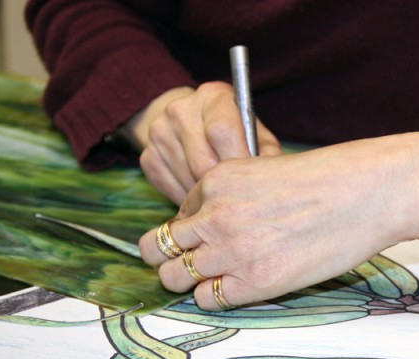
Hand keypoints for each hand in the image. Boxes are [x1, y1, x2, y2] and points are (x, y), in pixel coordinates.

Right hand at [119, 83, 281, 203]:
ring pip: (188, 180)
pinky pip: (172, 189)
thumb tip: (270, 184)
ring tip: (223, 199)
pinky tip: (203, 198)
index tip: (249, 180)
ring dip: (208, 198)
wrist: (189, 123)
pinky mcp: (148, 157)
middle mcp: (181, 110)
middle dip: (224, 186)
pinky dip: (190, 201)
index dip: (238, 160)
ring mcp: (159, 133)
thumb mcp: (256, 136)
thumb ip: (265, 155)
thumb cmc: (235, 134)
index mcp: (213, 97)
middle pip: (203, 161)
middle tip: (239, 199)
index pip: (221, 129)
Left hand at [139, 132, 418, 309]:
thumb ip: (235, 196)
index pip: (178, 215)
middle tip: (194, 264)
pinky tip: (241, 288)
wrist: (368, 193)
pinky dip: (217, 297)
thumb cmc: (329, 181)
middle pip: (158, 248)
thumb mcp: (267, 171)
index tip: (214, 236)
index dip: (193, 230)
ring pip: (173, 277)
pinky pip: (208, 300)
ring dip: (188, 281)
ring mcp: (230, 250)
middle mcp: (213, 216)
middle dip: (171, 257)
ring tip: (215, 279)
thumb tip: (220, 227)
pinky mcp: (254, 282)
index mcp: (216, 182)